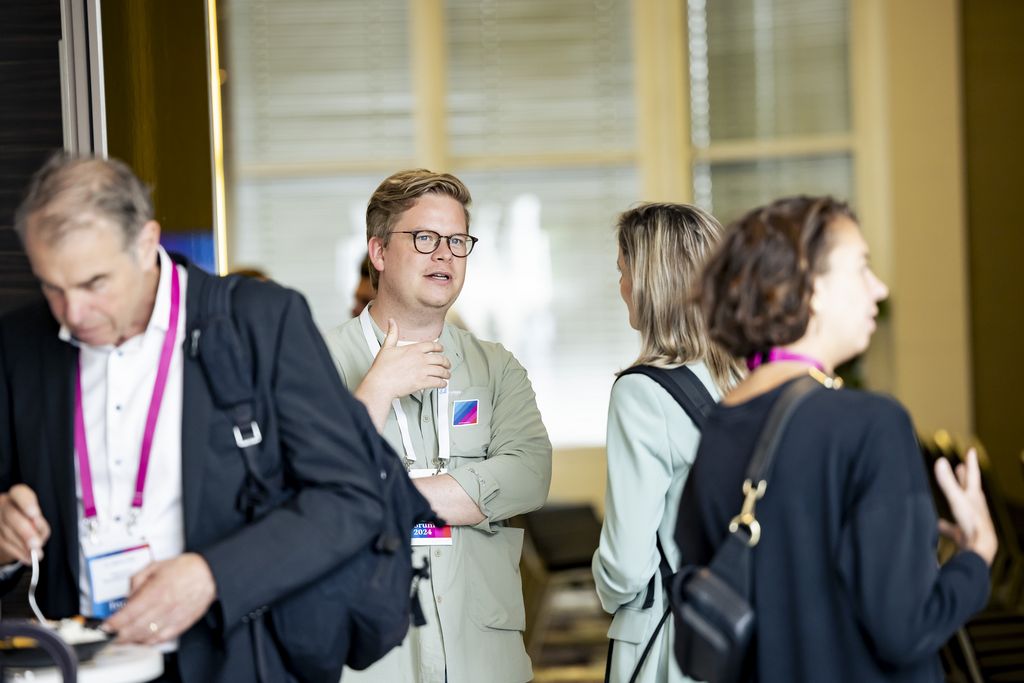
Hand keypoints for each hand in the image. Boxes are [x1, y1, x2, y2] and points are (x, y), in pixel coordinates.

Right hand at [0, 485, 49, 563]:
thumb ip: (38, 522)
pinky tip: (29, 558)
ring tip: (37, 554)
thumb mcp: (37, 517)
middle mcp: (3, 505)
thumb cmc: (29, 518)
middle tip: (36, 544)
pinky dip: (18, 553)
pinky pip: (4, 545)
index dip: (27, 504)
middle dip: (25, 532)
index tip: (35, 515)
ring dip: (22, 546)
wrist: (11, 525)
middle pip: (11, 516)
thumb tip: (38, 534)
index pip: (20, 493)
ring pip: (7, 533)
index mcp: (17, 495)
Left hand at [104, 553, 216, 644]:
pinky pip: (162, 638)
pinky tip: (142, 639)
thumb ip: (138, 579)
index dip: (114, 623)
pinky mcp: (181, 623)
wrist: (210, 573)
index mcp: (156, 590)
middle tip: (109, 635)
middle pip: (135, 627)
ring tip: (123, 638)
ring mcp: (173, 617)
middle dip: (119, 634)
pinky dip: (149, 641)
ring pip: (147, 635)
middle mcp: (164, 606)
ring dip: (132, 639)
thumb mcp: (156, 565)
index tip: (105, 626)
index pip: (129, 613)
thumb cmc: (186, 568)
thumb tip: (128, 594)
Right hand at [355, 319, 450, 428]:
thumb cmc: (382, 368)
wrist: (380, 383)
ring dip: (446, 373)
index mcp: (413, 349)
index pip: (432, 345)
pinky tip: (442, 383)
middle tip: (447, 364)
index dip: (439, 347)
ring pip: (441, 371)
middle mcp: (420, 359)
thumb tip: (392, 321)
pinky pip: (438, 382)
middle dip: (446, 362)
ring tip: (447, 375)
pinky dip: (442, 383)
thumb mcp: (387, 347)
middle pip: (440, 358)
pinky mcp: (422, 382)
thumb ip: (392, 333)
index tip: (441, 349)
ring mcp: (422, 370)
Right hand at [934, 449, 997, 565]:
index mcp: (974, 496)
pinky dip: (944, 525)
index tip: (971, 450)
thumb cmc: (972, 523)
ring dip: (956, 499)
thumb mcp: (957, 500)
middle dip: (964, 478)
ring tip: (950, 493)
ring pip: (962, 506)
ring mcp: (970, 520)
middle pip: (968, 489)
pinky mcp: (964, 534)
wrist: (980, 550)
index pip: (973, 475)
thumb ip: (947, 482)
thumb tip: (940, 460)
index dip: (971, 462)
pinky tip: (936, 525)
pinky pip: (952, 527)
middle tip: (961, 466)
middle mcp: (974, 507)